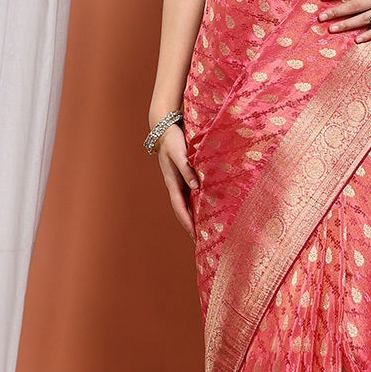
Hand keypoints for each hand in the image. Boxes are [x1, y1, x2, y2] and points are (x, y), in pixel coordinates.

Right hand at [157, 122, 198, 238]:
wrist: (165, 130)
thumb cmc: (172, 141)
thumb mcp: (179, 154)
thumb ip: (187, 170)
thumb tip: (196, 187)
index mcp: (172, 183)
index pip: (180, 209)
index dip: (188, 223)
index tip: (195, 236)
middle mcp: (176, 186)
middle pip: (183, 211)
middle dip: (191, 227)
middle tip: (201, 242)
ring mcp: (179, 182)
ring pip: (187, 205)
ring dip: (194, 218)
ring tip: (203, 231)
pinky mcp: (184, 177)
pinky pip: (191, 196)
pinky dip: (197, 205)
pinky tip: (205, 210)